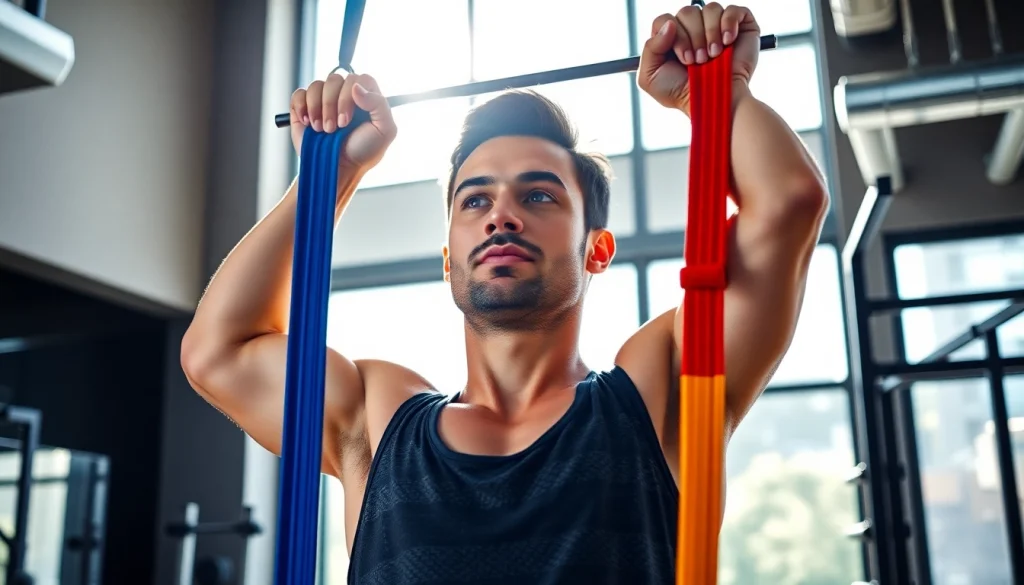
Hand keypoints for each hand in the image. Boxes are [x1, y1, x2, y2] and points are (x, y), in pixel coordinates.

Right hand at [289, 72, 396, 173]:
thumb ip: (379, 104)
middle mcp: (344, 94)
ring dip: (317, 109)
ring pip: (316, 85)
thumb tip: (356, 86)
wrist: (339, 168)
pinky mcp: (305, 107)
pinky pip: (300, 94)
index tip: (346, 119)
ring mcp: (324, 99)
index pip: (358, 78)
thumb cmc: (364, 152)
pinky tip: (308, 123)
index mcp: (365, 96)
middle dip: (332, 105)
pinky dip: (302, 107)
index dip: (349, 94)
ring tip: (321, 130)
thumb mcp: (385, 131)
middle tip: (333, 129)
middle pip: (335, 80)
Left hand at [637, 3, 759, 113]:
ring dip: (711, 34)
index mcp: (671, 38)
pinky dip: (729, 23)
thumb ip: (650, 48)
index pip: (666, 19)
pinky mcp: (740, 27)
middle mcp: (693, 29)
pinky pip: (734, 10)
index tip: (685, 58)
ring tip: (714, 55)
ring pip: (710, 9)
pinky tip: (728, 42)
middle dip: (694, 38)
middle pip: (688, 12)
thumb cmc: (681, 94)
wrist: (712, 102)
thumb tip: (669, 23)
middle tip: (700, 61)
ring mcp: (716, 27)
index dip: (675, 36)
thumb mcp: (650, 77)